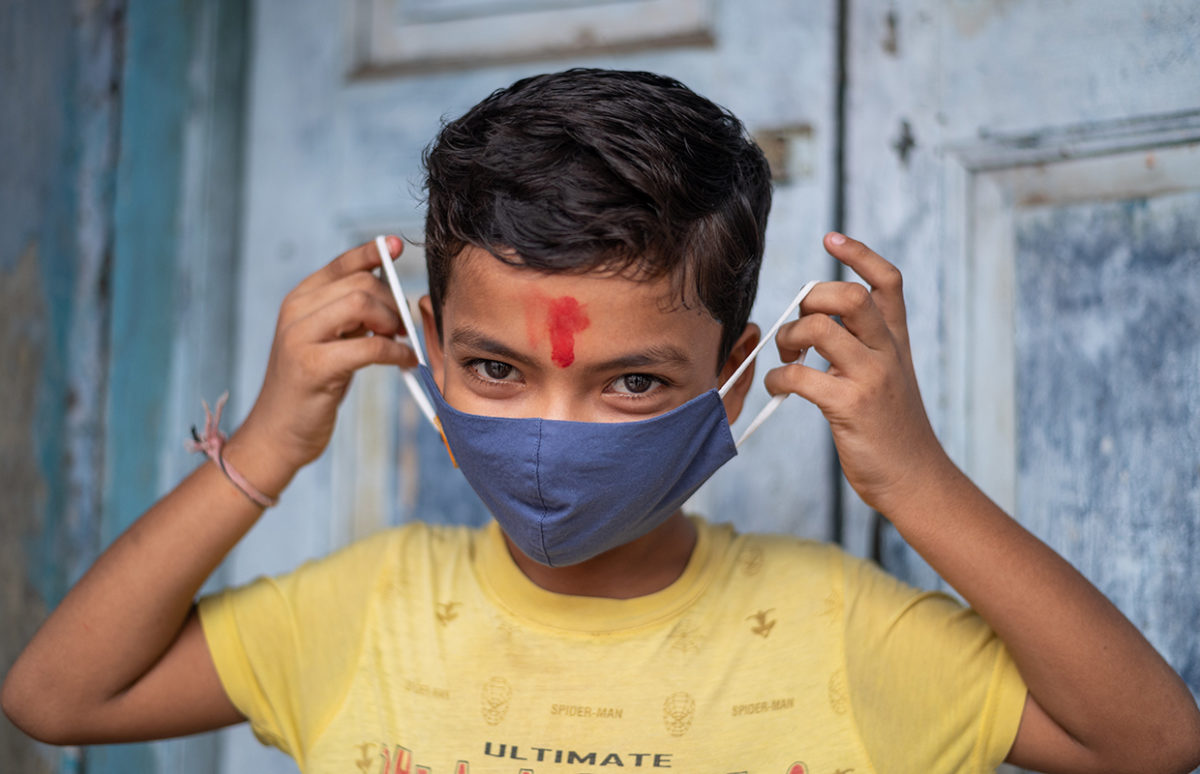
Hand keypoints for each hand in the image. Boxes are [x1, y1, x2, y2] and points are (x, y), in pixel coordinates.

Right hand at [234, 237, 417, 481]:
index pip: (341, 265)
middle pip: (359, 284)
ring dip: (393, 324)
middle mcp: (295, 312)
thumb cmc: (310, 388)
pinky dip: (395, 352)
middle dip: (391, 303)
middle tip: (402, 327)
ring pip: (361, 305)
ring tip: (400, 342)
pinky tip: (404, 361)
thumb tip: (388, 290)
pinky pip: (369, 346)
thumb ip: (347, 315)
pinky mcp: (313, 367)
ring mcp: (300, 338)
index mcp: (298, 300)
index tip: (395, 246)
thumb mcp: (326, 342)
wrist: (278, 433)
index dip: (371, 252)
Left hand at [764, 232, 946, 515]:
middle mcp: (887, 352)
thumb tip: (811, 323)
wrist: (915, 478)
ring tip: (786, 357)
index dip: (859, 254)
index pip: (887, 281)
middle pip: (851, 296)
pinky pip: (800, 375)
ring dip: (789, 337)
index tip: (831, 238)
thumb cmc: (891, 429)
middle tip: (800, 325)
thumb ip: (862, 346)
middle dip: (812, 299)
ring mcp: (871, 378)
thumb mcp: (888, 377)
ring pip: (821, 328)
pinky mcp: (851, 406)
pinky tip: (778, 388)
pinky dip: (777, 378)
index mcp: (896, 341)